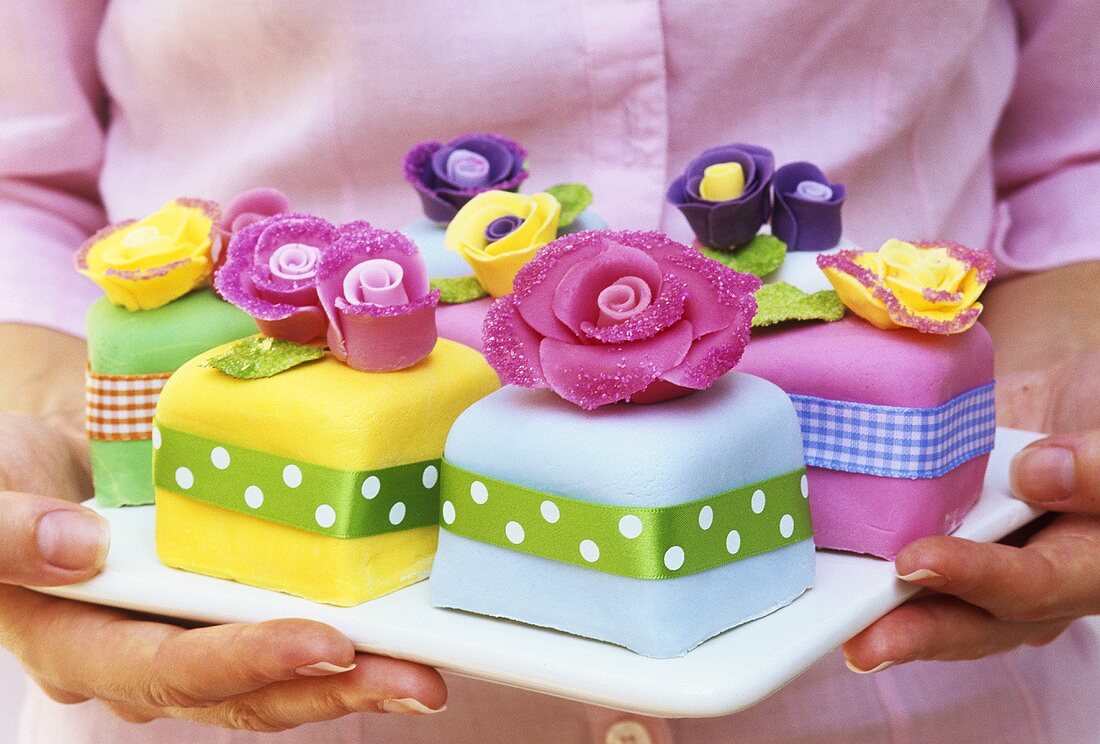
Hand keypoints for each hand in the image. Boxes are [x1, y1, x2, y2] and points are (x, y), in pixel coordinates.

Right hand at [0, 326, 446, 730]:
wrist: (38, 457)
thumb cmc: (3, 472)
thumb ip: (6, 528)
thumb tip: (79, 549)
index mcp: (76, 643)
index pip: (166, 668)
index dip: (246, 661)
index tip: (327, 643)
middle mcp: (140, 656)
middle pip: (243, 694)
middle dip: (333, 690)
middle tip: (418, 681)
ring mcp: (189, 636)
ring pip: (278, 678)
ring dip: (356, 676)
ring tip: (428, 671)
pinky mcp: (223, 606)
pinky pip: (286, 631)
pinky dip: (346, 634)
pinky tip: (402, 626)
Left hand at [842, 296, 1099, 671]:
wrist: (1076, 401)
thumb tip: (1037, 473)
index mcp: (1084, 565)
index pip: (1029, 583)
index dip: (973, 576)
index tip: (916, 561)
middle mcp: (1029, 577)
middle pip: (971, 619)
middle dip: (912, 631)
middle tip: (861, 642)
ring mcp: (980, 559)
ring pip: (929, 598)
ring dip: (878, 610)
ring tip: (831, 621)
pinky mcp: (939, 531)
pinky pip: (900, 550)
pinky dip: (860, 562)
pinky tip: (819, 563)